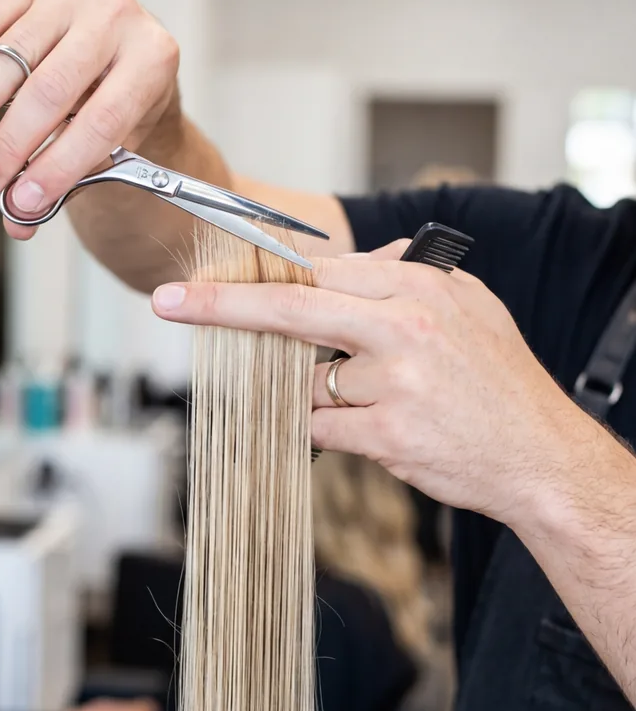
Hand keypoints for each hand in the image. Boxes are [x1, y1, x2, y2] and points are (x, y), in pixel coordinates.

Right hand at [0, 0, 180, 238]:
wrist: (126, 54)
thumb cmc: (122, 107)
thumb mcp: (116, 147)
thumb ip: (69, 181)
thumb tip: (17, 217)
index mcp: (153, 60)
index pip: (101, 120)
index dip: (58, 165)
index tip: (22, 200)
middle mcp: (119, 17)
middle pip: (52, 88)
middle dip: (11, 143)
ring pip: (13, 54)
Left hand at [151, 242, 585, 529]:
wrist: (540, 455)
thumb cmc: (499, 379)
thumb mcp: (466, 307)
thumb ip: (408, 277)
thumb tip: (363, 255)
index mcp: (416, 286)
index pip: (317, 272)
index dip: (256, 276)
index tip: (205, 278)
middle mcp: (403, 326)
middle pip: (291, 310)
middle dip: (222, 306)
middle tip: (171, 303)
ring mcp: (394, 382)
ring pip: (303, 381)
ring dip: (301, 392)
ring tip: (353, 397)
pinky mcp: (388, 435)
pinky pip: (319, 428)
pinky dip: (319, 429)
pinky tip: (355, 429)